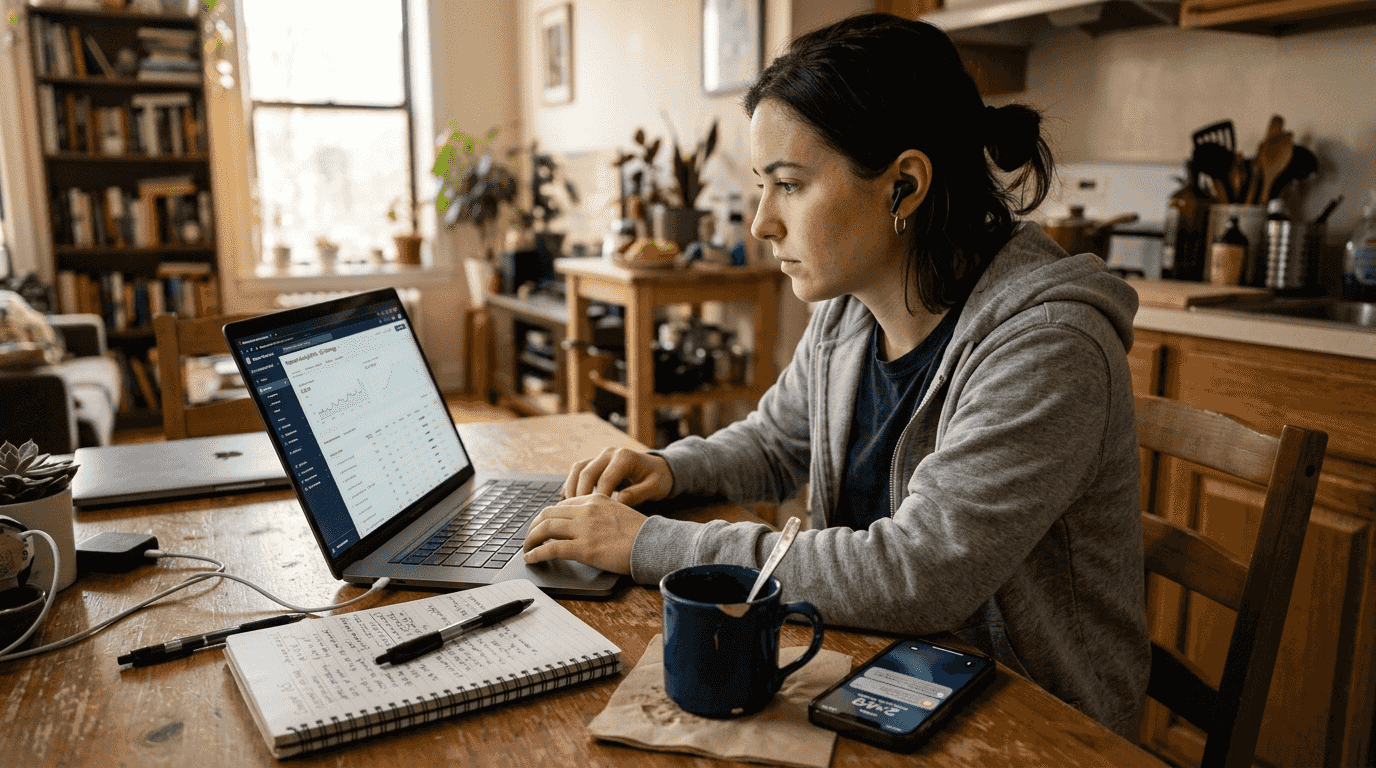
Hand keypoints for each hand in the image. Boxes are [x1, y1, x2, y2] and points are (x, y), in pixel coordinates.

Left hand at [522, 493, 646, 573]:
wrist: (654, 543)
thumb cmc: (641, 532)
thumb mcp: (618, 511)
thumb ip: (599, 514)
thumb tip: (583, 526)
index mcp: (595, 499)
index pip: (562, 504)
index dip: (548, 517)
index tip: (543, 527)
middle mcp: (586, 510)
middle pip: (548, 514)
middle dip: (534, 527)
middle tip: (530, 538)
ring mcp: (584, 529)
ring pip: (545, 528)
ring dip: (531, 540)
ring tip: (527, 549)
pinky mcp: (584, 548)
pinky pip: (551, 548)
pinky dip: (536, 553)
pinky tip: (531, 559)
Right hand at [563, 447, 672, 506]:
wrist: (659, 467)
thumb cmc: (658, 478)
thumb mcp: (655, 487)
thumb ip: (638, 494)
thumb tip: (619, 501)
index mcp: (625, 457)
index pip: (606, 478)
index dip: (599, 497)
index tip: (595, 516)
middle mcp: (610, 453)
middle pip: (587, 472)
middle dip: (580, 494)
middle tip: (578, 515)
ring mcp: (601, 456)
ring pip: (578, 469)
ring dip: (572, 488)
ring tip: (570, 509)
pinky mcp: (595, 462)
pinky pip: (578, 471)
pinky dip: (572, 485)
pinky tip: (571, 503)